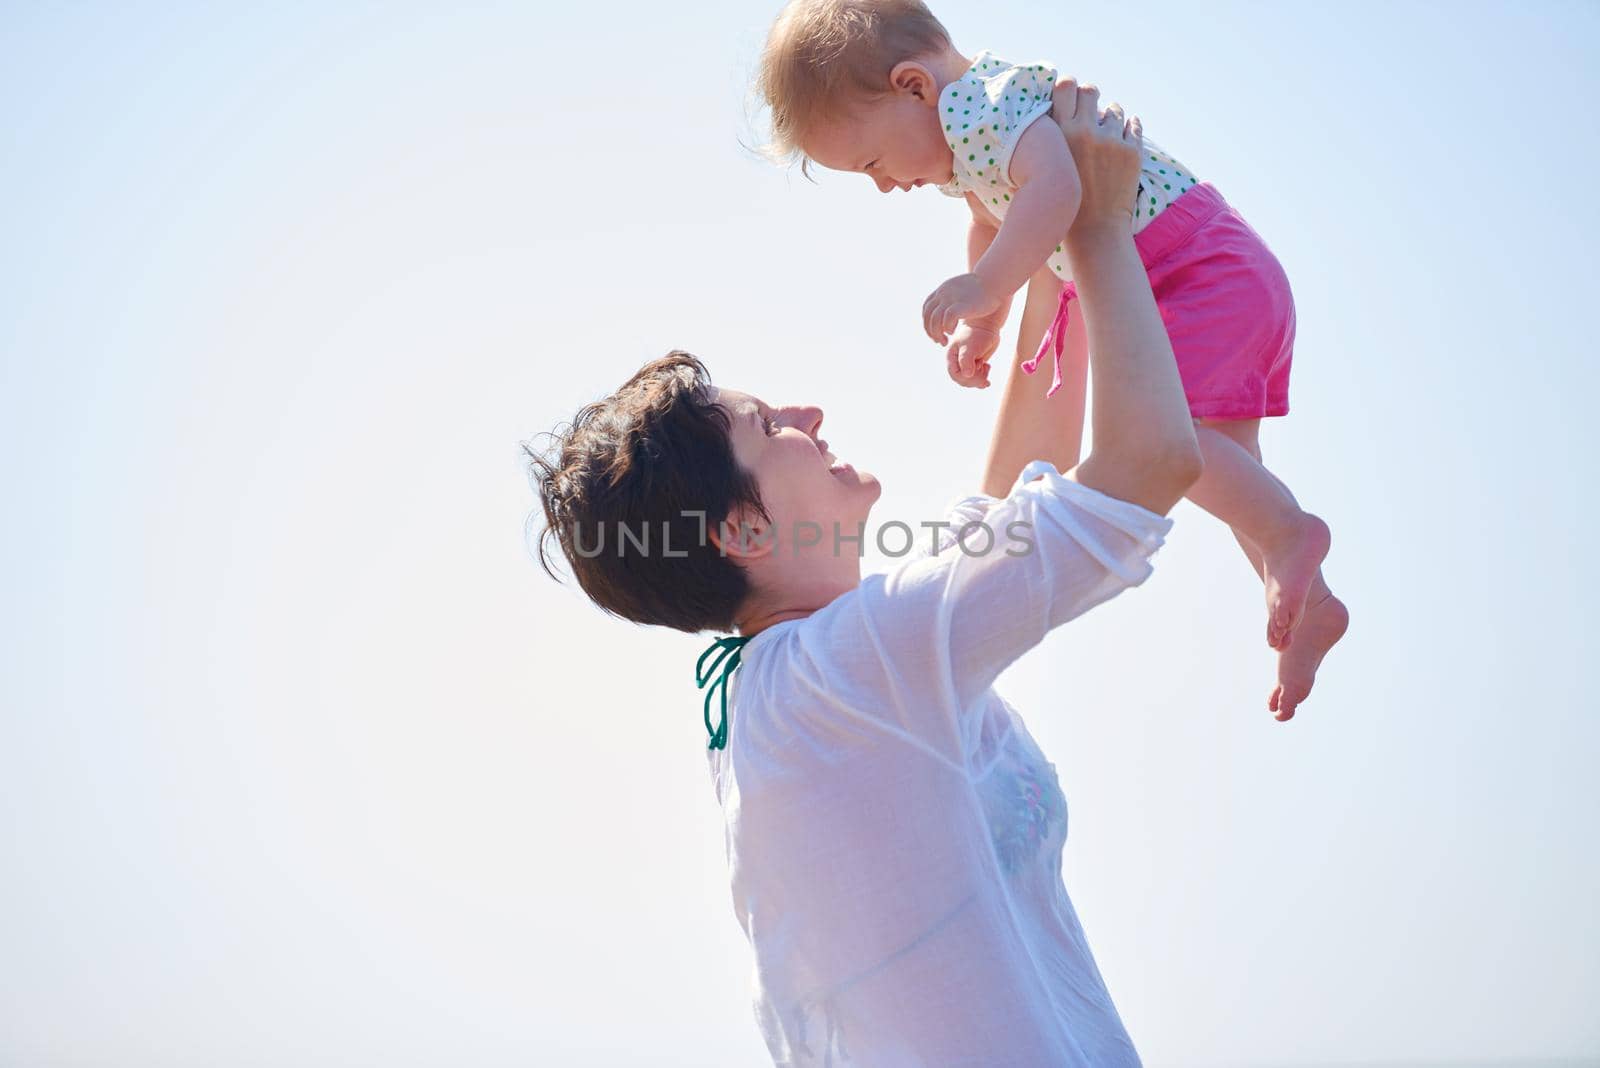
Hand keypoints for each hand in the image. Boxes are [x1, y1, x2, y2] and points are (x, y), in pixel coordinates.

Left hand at [922, 272, 1002, 344]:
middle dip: (930, 331)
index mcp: (943, 289)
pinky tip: (952, 332)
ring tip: (944, 341)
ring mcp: (951, 298)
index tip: (934, 332)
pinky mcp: (960, 305)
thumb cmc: (983, 288)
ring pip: (934, 319)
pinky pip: (946, 320)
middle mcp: (943, 293)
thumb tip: (952, 306)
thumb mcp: (963, 289)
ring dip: (936, 333)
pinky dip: (947, 328)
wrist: (994, 281)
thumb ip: (955, 297)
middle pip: (928, 315)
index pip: (927, 308)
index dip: (928, 322)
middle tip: (938, 341)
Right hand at [946, 323, 998, 388]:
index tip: (979, 372)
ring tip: (987, 367)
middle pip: (963, 380)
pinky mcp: (974, 365)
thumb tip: (967, 375)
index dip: (966, 378)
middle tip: (985, 371)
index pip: (955, 375)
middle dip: (975, 380)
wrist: (986, 326)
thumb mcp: (970, 346)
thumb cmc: (977, 334)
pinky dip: (984, 376)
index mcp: (951, 357)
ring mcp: (966, 364)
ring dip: (980, 378)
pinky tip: (988, 367)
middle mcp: (957, 362)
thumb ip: (966, 360)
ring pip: (971, 380)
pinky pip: (977, 378)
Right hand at [1047, 78, 1141, 235]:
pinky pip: (1133, 124)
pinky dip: (1129, 128)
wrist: (1094, 231)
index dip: (1069, 86)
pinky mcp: (1132, 150)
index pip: (1065, 86)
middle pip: (1090, 90)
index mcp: (1059, 134)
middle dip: (1091, 96)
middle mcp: (1084, 131)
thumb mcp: (1050, 165)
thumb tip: (1061, 106)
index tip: (1070, 94)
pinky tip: (1123, 138)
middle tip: (1091, 108)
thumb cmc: (1064, 200)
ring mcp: (1111, 140)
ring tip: (1107, 133)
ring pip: (1114, 109)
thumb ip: (1054, 136)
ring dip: (1111, 116)